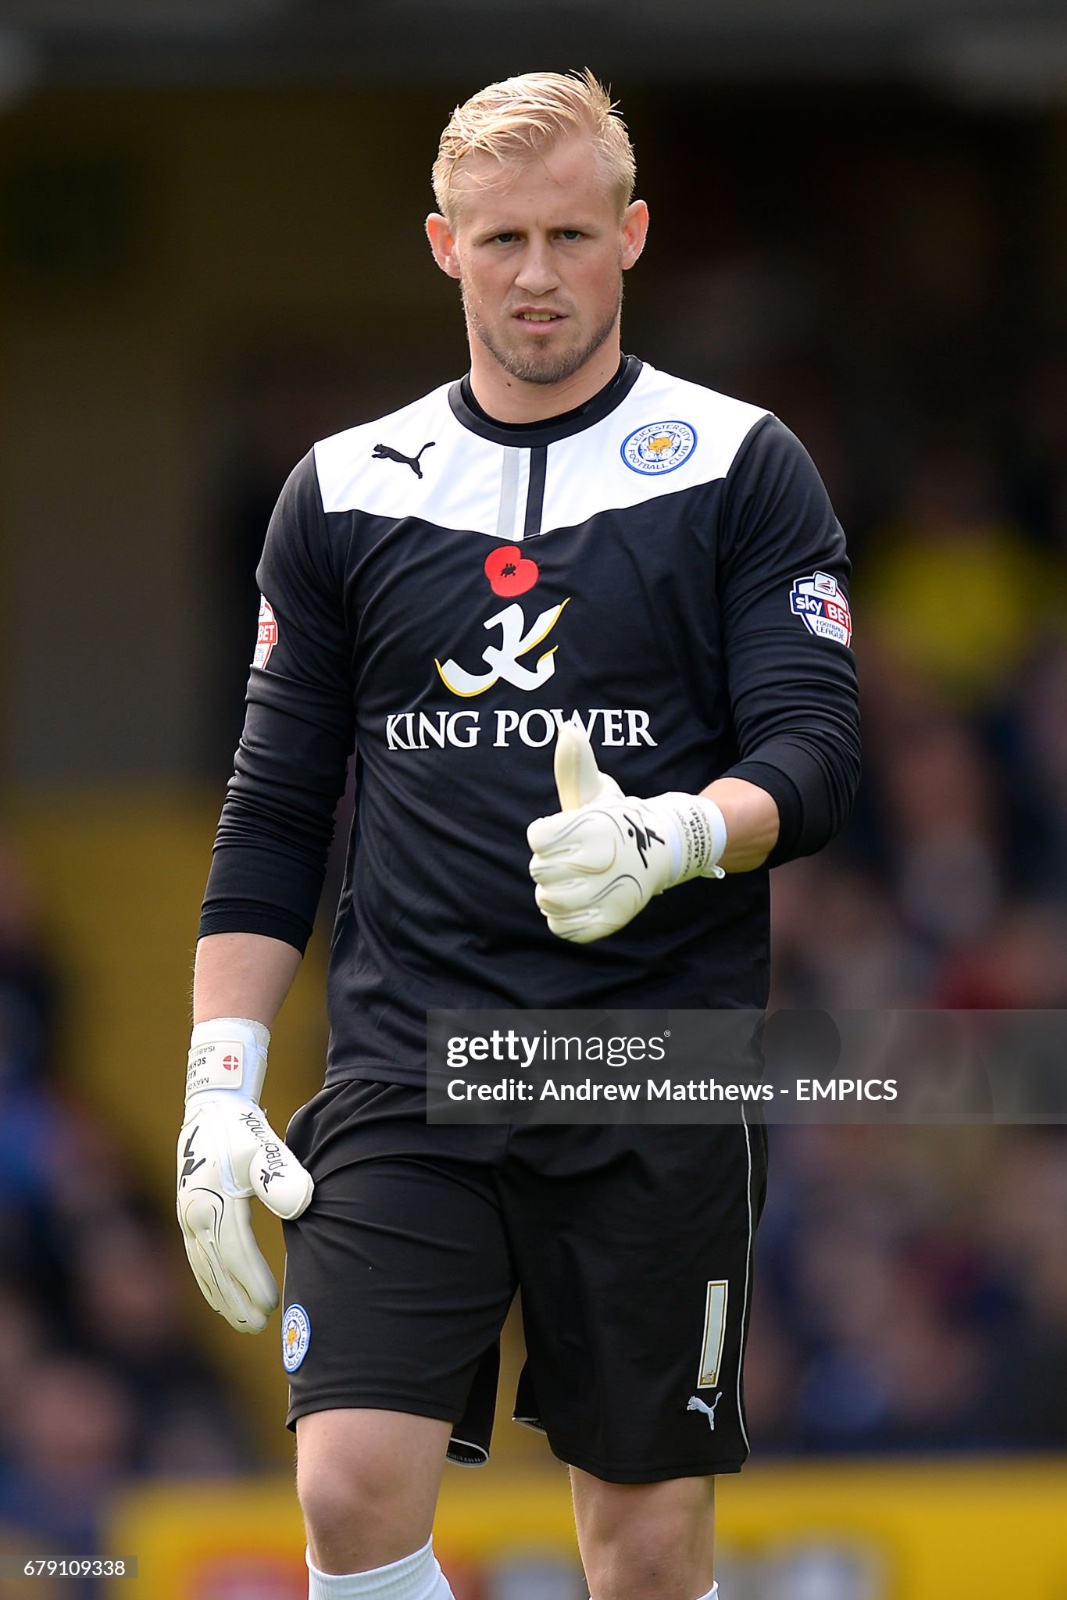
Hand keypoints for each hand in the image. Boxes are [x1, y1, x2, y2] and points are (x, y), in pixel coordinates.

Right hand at [176, 1019, 312, 1332]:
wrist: (211, 1109)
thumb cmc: (243, 1130)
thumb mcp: (263, 1146)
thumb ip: (280, 1175)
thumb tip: (301, 1205)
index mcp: (213, 1200)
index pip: (236, 1251)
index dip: (252, 1280)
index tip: (273, 1303)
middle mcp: (195, 1214)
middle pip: (217, 1267)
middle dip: (237, 1300)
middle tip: (260, 1327)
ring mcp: (188, 1217)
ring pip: (205, 1268)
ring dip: (223, 1298)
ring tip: (245, 1324)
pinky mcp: (189, 1217)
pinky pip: (198, 1259)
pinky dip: (210, 1283)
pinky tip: (223, 1300)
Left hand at [527, 723, 726, 943]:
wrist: (663, 850)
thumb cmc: (617, 820)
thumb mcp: (597, 792)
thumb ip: (576, 765)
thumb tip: (567, 727)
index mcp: (594, 827)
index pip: (537, 837)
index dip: (545, 834)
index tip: (564, 832)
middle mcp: (601, 861)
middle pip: (537, 870)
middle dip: (550, 863)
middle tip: (573, 857)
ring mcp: (606, 895)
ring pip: (546, 901)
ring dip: (553, 892)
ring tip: (573, 880)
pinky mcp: (608, 922)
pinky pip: (561, 928)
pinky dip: (563, 918)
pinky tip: (578, 902)